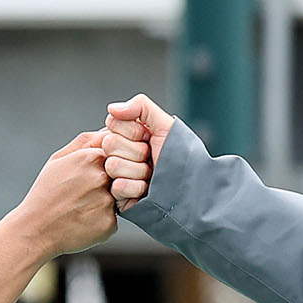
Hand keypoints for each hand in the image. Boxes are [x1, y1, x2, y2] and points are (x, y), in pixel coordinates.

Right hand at [15, 131, 118, 256]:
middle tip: (87, 192)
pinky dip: (103, 218)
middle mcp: (103, 178)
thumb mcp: (59, 159)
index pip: (119, 151)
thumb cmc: (46, 192)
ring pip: (121, 196)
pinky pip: (115, 217)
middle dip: (112, 181)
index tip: (94, 172)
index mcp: (91, 157)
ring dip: (107, 200)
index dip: (110, 161)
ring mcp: (107, 201)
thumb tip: (110, 130)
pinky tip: (84, 219)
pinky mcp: (109, 223)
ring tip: (84, 205)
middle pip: (123, 174)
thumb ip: (87, 141)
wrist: (35, 229)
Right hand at [103, 94, 172, 210]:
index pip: (113, 123)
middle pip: (109, 144)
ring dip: (138, 171)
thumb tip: (112, 108)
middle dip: (137, 152)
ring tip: (151, 174)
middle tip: (151, 158)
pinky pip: (118, 187)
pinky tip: (146, 189)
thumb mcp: (166, 125)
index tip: (149, 138)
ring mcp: (117, 175)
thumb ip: (141, 106)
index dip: (133, 131)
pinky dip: (136, 188)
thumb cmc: (182, 158)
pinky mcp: (118, 195)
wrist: (192, 188)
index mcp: (127, 134)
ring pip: (113, 165)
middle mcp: (119, 153)